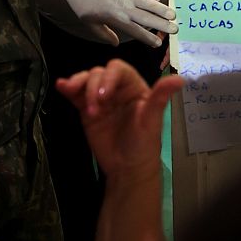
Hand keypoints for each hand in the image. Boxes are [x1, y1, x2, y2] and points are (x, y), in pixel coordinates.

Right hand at [56, 59, 184, 179]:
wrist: (127, 169)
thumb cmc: (144, 144)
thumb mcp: (152, 121)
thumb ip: (160, 97)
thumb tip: (180, 79)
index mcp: (135, 87)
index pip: (119, 70)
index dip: (109, 77)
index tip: (103, 95)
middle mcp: (117, 88)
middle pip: (99, 73)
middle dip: (93, 86)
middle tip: (94, 107)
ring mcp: (100, 98)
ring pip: (86, 80)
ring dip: (79, 85)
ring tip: (74, 96)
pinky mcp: (86, 109)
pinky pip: (76, 94)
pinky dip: (68, 88)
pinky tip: (61, 86)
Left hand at [59, 0, 177, 47]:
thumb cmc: (81, 3)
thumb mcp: (90, 23)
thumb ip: (104, 34)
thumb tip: (115, 43)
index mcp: (116, 19)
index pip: (137, 32)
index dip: (149, 38)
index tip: (158, 43)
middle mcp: (125, 7)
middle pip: (148, 18)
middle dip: (162, 25)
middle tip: (174, 29)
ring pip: (149, 3)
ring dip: (162, 9)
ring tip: (173, 14)